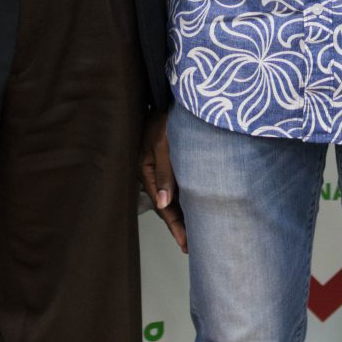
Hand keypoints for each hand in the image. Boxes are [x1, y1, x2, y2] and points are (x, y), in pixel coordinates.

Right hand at [139, 109, 186, 252]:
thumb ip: (165, 172)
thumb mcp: (165, 143)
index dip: (175, 226)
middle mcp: (151, 170)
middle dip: (180, 225)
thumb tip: (164, 204)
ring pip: (173, 196)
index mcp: (144, 169)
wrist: (175, 95)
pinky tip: (197, 206)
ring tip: (197, 233)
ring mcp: (160, 165)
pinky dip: (187, 197)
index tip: (187, 244)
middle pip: (167, 204)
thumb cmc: (166, 116)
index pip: (162, 205)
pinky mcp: (169, 158)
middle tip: (193, 246)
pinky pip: (178, 184)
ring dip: (184, 212)